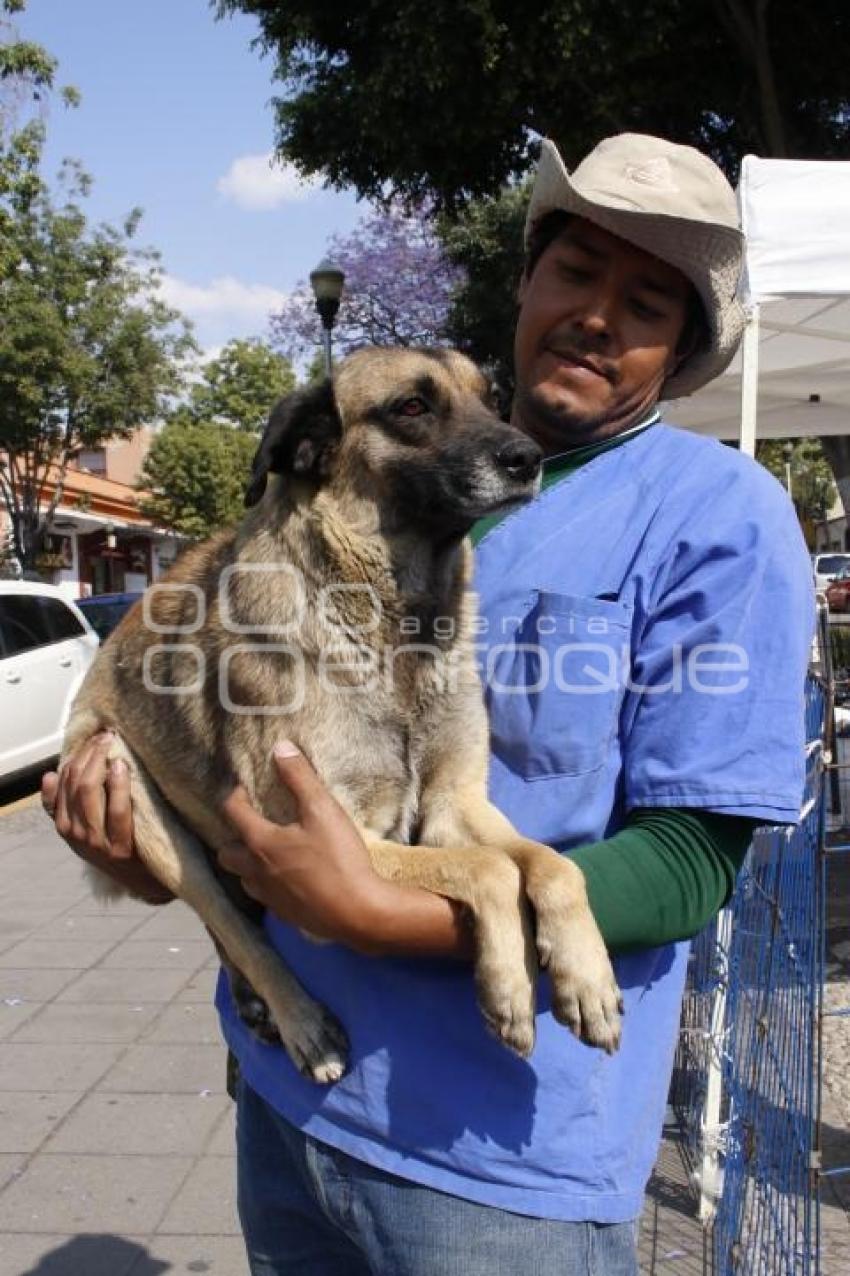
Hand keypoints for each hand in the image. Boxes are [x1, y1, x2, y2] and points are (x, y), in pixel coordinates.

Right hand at [41, 732, 172, 904]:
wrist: (142, 879)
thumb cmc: (115, 844)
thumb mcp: (84, 827)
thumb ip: (65, 805)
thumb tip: (49, 776)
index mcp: (63, 826)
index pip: (63, 781)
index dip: (78, 755)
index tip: (94, 737)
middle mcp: (75, 834)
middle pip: (76, 783)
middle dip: (90, 754)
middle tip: (107, 735)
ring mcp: (96, 843)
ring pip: (90, 792)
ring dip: (101, 763)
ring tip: (113, 744)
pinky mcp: (120, 850)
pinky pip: (116, 811)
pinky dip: (118, 785)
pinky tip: (122, 767)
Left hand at [219, 741, 393, 947]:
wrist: (357, 912)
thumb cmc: (338, 858)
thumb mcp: (322, 810)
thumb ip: (300, 778)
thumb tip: (280, 748)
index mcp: (260, 843)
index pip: (232, 812)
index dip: (234, 795)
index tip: (244, 788)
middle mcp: (255, 871)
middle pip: (227, 853)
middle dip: (234, 836)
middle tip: (253, 825)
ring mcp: (268, 897)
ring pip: (244, 878)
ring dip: (249, 863)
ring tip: (268, 852)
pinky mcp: (284, 915)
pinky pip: (265, 896)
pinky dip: (269, 884)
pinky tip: (289, 878)